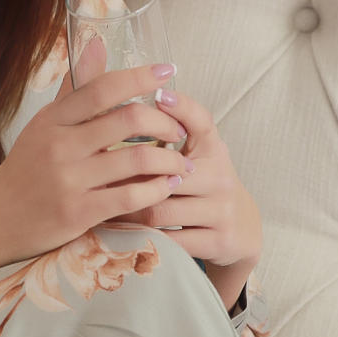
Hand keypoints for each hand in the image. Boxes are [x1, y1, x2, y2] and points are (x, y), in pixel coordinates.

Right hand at [0, 39, 191, 266]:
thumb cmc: (25, 171)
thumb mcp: (43, 125)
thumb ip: (73, 90)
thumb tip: (95, 43)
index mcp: (52, 119)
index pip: (102, 88)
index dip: (140, 76)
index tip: (169, 71)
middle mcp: (60, 145)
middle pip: (128, 120)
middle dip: (165, 123)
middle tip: (178, 131)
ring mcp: (69, 180)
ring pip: (137, 159)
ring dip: (169, 160)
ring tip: (181, 163)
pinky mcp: (78, 213)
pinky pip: (131, 197)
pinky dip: (157, 190)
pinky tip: (166, 187)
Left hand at [109, 88, 262, 271]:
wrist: (240, 229)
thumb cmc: (203, 184)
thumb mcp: (195, 153)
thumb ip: (170, 129)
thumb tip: (132, 99)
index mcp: (213, 149)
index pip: (202, 121)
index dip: (183, 107)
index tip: (158, 95)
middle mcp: (222, 176)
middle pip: (165, 173)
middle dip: (128, 178)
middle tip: (97, 176)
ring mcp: (222, 210)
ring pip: (161, 211)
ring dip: (128, 210)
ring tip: (104, 206)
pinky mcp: (218, 241)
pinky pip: (169, 240)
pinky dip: (143, 236)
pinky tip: (125, 230)